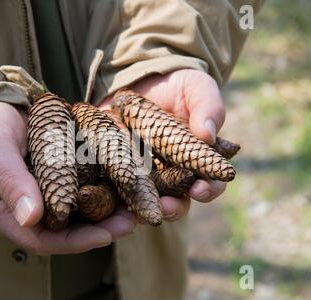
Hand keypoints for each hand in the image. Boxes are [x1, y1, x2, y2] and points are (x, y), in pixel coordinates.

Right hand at [0, 102, 135, 254]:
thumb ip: (11, 182)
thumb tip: (31, 218)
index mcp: (5, 214)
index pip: (43, 239)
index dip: (75, 241)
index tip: (105, 235)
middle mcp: (28, 210)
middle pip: (67, 230)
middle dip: (101, 229)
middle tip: (131, 221)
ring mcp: (45, 195)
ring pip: (80, 213)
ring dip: (108, 212)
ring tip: (136, 206)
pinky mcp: (59, 179)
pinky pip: (84, 190)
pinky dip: (104, 190)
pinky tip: (126, 185)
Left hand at [100, 69, 226, 221]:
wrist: (141, 78)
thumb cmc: (178, 85)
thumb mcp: (197, 88)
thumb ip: (208, 108)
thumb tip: (208, 134)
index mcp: (196, 163)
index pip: (208, 184)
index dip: (208, 190)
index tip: (201, 188)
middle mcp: (170, 176)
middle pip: (175, 201)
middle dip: (172, 208)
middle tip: (167, 207)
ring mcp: (140, 175)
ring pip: (142, 202)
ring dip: (140, 209)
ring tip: (137, 211)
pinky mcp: (113, 169)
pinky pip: (109, 186)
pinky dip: (107, 193)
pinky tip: (102, 195)